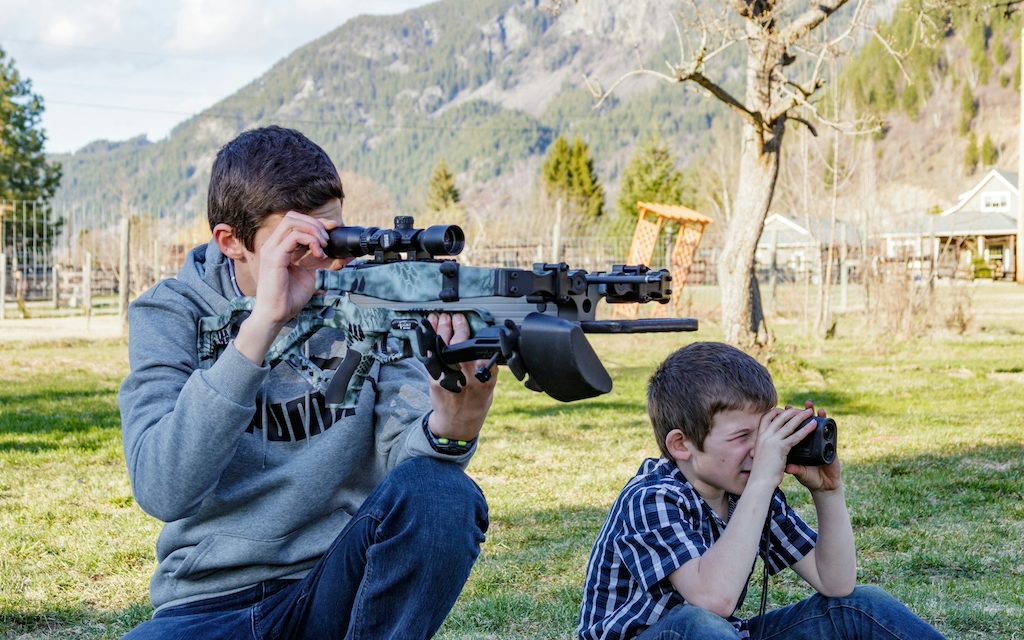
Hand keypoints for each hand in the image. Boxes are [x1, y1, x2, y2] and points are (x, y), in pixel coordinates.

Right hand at [250, 211, 339, 328]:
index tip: (334, 228)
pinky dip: (310, 241)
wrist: (276, 315)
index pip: (295, 222)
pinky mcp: (274, 257)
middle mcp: (273, 245)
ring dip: (313, 230)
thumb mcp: (313, 275)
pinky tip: (319, 253)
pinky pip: (294, 237)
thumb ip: (326, 263)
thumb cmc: (290, 297)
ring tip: (324, 246)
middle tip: (328, 239)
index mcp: (279, 247)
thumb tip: (347, 256)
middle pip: (292, 216)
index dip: (316, 221)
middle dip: (315, 223)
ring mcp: (271, 249)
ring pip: (292, 222)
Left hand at [426, 313, 497, 440]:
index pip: (483, 356)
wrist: (456, 424)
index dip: (478, 340)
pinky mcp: (433, 379)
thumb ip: (488, 369)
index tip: (477, 328)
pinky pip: (430, 355)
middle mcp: (465, 380)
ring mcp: (447, 379)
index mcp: (484, 381)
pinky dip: (428, 340)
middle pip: (461, 348)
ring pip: (443, 349)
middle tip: (457, 317)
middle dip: (458, 329)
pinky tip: (427, 329)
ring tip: (442, 318)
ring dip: (442, 330)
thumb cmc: (475, 404)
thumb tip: (486, 345)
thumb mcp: (490, 389)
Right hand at [749, 406, 816, 489]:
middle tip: (801, 410)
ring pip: (788, 424)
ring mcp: (771, 441)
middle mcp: (764, 436)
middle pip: (779, 417)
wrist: (760, 482)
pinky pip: (795, 436)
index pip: (766, 417)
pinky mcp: (780, 448)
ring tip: (810, 411)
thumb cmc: (761, 472)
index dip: (776, 412)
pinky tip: (813, 425)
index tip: (784, 410)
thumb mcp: (761, 456)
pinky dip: (805, 429)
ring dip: (800, 416)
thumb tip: (765, 446)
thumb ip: (765, 448)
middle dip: (791, 411)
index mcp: (759, 437)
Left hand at [784, 400, 842, 492]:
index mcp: (798, 446)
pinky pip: (827, 430)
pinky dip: (825, 421)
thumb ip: (795, 469)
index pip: (791, 431)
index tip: (779, 414)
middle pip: (801, 425)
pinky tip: (823, 414)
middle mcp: (807, 442)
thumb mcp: (800, 473)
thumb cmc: (810, 477)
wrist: (824, 485)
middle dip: (797, 414)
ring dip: (812, 413)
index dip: (786, 423)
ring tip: (808, 404)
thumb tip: (787, 467)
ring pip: (814, 424)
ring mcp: (818, 441)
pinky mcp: (829, 443)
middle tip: (790, 406)